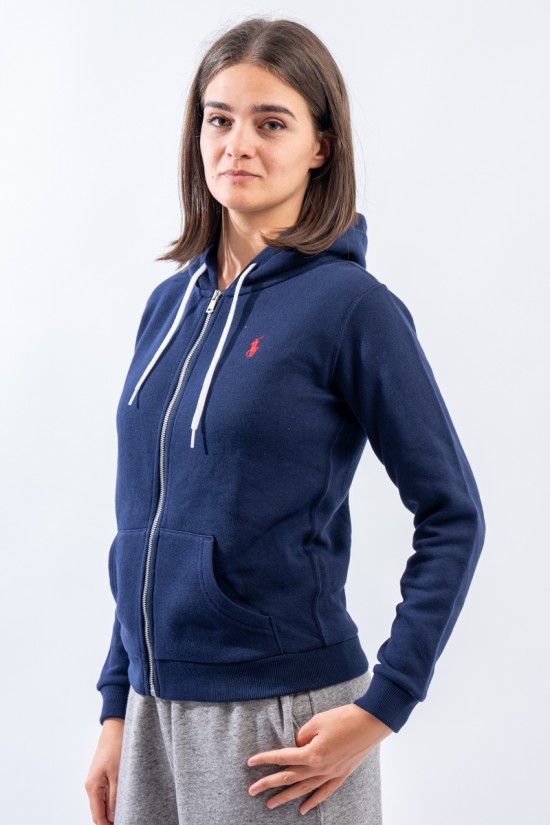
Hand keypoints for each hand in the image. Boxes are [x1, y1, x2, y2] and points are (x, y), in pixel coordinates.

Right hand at [84, 718, 123, 823]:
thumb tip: (113, 816)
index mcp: (92, 787)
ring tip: (127, 814)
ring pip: (103, 803)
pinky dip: (113, 801)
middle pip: (99, 812)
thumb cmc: (116, 746)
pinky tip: (124, 802)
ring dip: (112, 811)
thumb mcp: (118, 773)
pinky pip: (106, 794)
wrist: (116, 726)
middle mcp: (92, 786)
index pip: (97, 816)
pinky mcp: (103, 775)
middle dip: (109, 820)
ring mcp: (97, 780)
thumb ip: (115, 796)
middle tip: (127, 820)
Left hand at [247, 703, 392, 815]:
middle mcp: (320, 767)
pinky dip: (312, 801)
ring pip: (303, 789)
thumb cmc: (343, 718)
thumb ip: (302, 735)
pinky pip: (324, 792)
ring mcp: (331, 774)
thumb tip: (295, 745)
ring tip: (270, 804)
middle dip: (269, 784)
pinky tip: (303, 809)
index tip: (251, 762)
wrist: (370, 723)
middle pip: (289, 778)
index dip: (265, 759)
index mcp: (312, 753)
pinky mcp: (341, 775)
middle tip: (252, 791)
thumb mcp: (317, 721)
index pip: (283, 757)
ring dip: (286, 797)